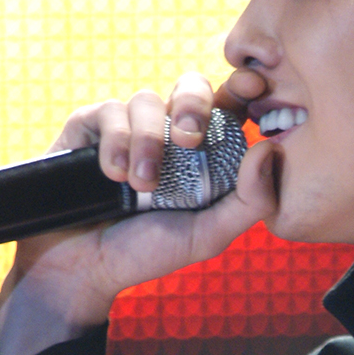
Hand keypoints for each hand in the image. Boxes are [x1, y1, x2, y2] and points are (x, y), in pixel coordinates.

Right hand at [0, 68, 273, 354]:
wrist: (82, 268)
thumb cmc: (146, 252)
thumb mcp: (207, 235)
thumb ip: (248, 201)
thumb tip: (271, 148)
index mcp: (202, 153)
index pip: (227, 105)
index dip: (241, 87)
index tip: (251, 86)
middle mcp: (166, 133)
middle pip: (190, 86)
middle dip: (192, 103)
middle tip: (188, 138)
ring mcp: (127, 127)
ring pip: (145, 100)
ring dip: (146, 141)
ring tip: (141, 185)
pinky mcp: (89, 128)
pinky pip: (107, 112)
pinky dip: (115, 142)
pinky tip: (113, 175)